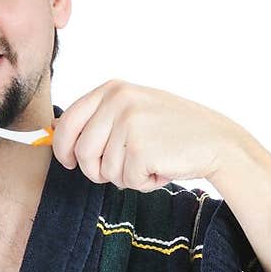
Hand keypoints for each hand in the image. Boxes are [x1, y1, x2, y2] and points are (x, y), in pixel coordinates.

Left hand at [52, 80, 233, 189]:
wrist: (215, 140)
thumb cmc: (172, 131)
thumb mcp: (132, 110)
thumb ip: (99, 118)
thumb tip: (55, 132)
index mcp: (112, 89)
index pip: (68, 122)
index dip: (63, 148)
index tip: (69, 162)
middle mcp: (118, 101)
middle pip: (82, 152)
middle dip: (96, 170)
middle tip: (120, 171)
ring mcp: (129, 123)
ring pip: (104, 171)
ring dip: (125, 176)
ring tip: (149, 162)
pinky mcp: (141, 148)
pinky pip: (126, 180)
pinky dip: (143, 182)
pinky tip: (161, 167)